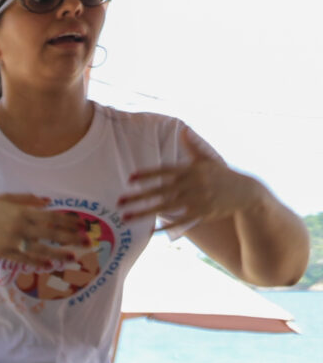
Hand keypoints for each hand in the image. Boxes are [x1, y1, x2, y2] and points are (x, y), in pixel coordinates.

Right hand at [0, 193, 94, 266]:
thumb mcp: (4, 198)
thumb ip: (27, 199)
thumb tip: (48, 202)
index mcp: (21, 211)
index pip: (51, 217)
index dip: (68, 221)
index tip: (81, 225)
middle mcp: (20, 227)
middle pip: (51, 233)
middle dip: (71, 238)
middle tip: (86, 242)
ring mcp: (12, 241)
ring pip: (41, 249)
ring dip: (59, 253)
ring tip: (73, 257)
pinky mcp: (4, 253)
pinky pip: (25, 259)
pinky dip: (38, 262)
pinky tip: (49, 264)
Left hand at [119, 131, 258, 231]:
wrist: (245, 192)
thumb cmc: (221, 174)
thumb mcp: (208, 159)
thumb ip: (192, 147)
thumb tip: (183, 130)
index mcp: (192, 170)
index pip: (165, 171)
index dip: (148, 174)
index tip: (130, 178)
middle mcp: (193, 184)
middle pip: (160, 191)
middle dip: (138, 197)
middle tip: (118, 201)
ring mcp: (197, 200)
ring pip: (165, 207)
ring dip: (144, 213)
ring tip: (125, 217)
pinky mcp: (201, 213)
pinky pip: (178, 221)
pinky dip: (164, 227)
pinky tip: (148, 232)